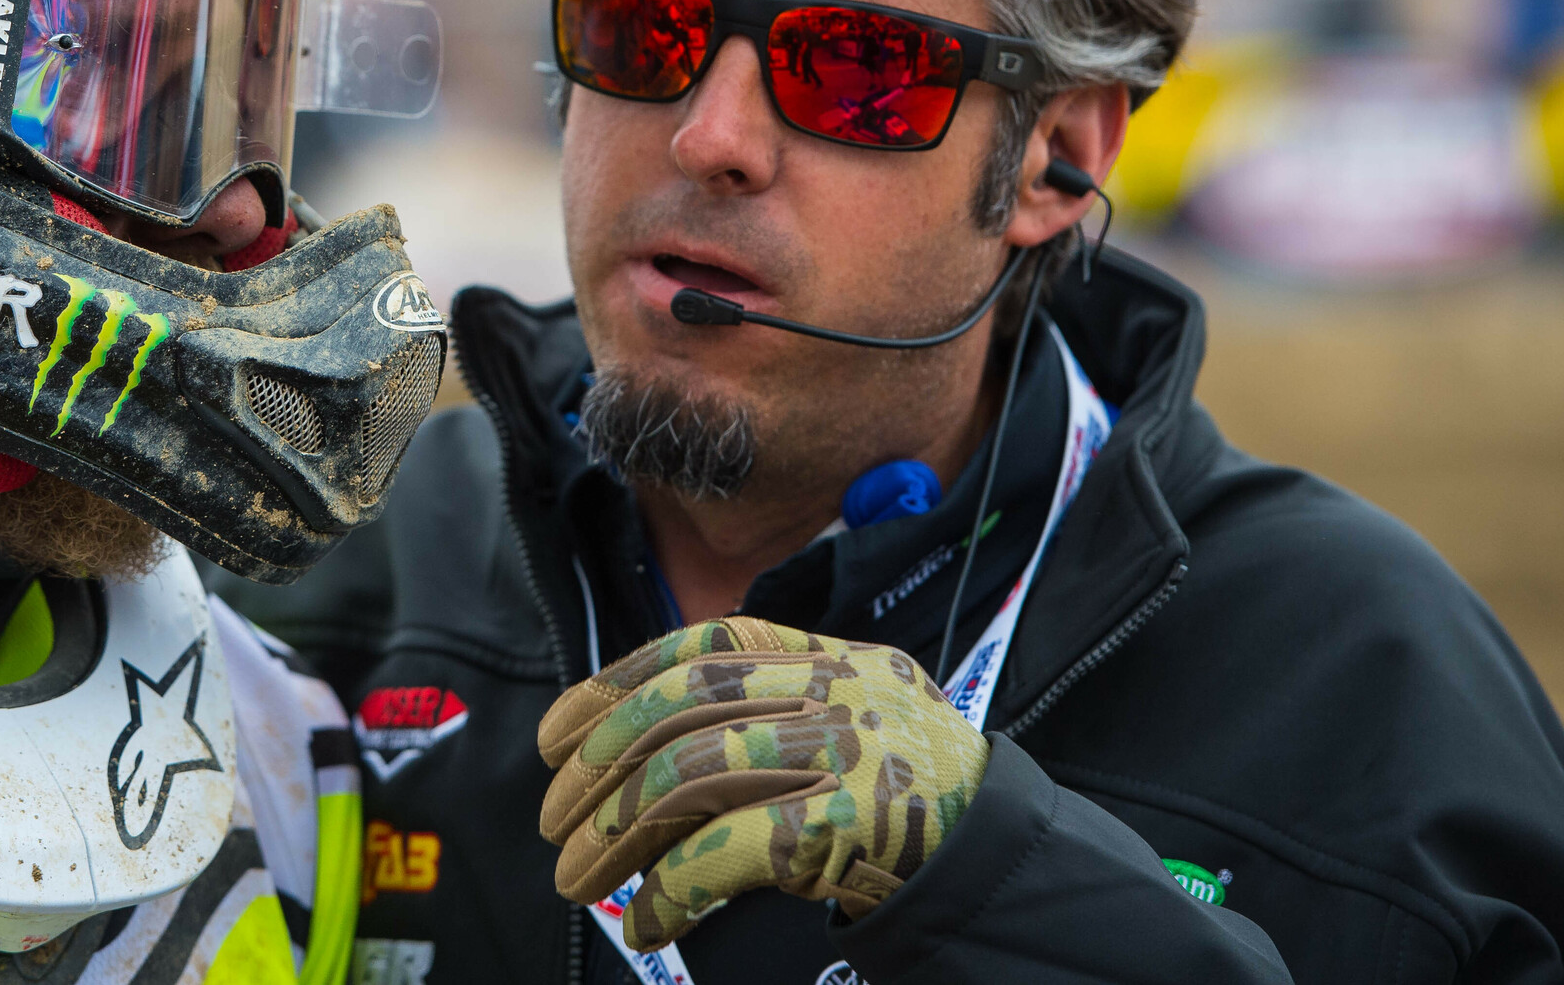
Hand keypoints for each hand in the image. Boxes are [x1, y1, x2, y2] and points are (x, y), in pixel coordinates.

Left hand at [537, 617, 988, 950]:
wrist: (1012, 863)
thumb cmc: (921, 801)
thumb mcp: (863, 719)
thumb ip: (777, 709)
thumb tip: (640, 746)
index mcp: (833, 658)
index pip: (702, 645)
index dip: (616, 683)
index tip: (559, 731)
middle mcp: (837, 692)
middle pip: (680, 711)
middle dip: (598, 766)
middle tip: (552, 817)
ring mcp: (844, 755)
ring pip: (687, 779)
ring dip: (614, 835)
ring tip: (577, 875)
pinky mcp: (846, 826)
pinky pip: (726, 852)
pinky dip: (671, 888)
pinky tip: (648, 918)